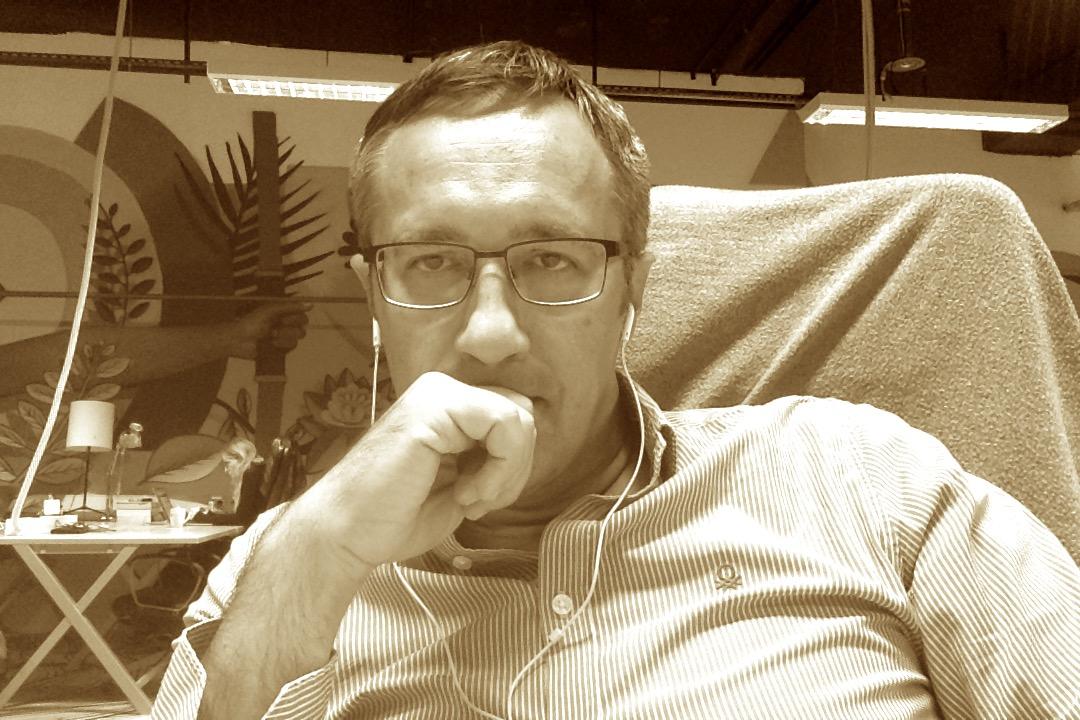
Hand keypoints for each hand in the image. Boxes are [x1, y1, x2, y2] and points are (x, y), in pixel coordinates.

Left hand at [229, 302, 309, 358]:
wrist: (239, 340)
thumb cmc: (252, 322)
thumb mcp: (270, 311)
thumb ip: (290, 307)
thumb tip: (311, 305)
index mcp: (283, 313)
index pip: (302, 315)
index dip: (296, 317)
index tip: (284, 318)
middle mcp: (286, 325)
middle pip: (303, 326)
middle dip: (289, 327)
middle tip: (276, 327)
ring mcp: (284, 337)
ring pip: (298, 337)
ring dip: (284, 336)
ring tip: (271, 336)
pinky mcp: (282, 349)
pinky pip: (292, 347)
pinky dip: (282, 345)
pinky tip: (272, 344)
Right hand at [296, 372, 535, 567]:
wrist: (346, 532)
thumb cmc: (396, 515)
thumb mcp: (461, 482)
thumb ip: (492, 458)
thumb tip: (529, 445)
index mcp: (447, 405)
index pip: (514, 420)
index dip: (512, 466)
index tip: (481, 500)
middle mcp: (442, 390)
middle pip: (522, 415)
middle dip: (515, 468)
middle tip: (479, 502)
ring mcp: (437, 392)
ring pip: (519, 418)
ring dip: (507, 471)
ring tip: (470, 499)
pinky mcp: (434, 405)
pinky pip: (504, 422)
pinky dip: (499, 467)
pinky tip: (465, 492)